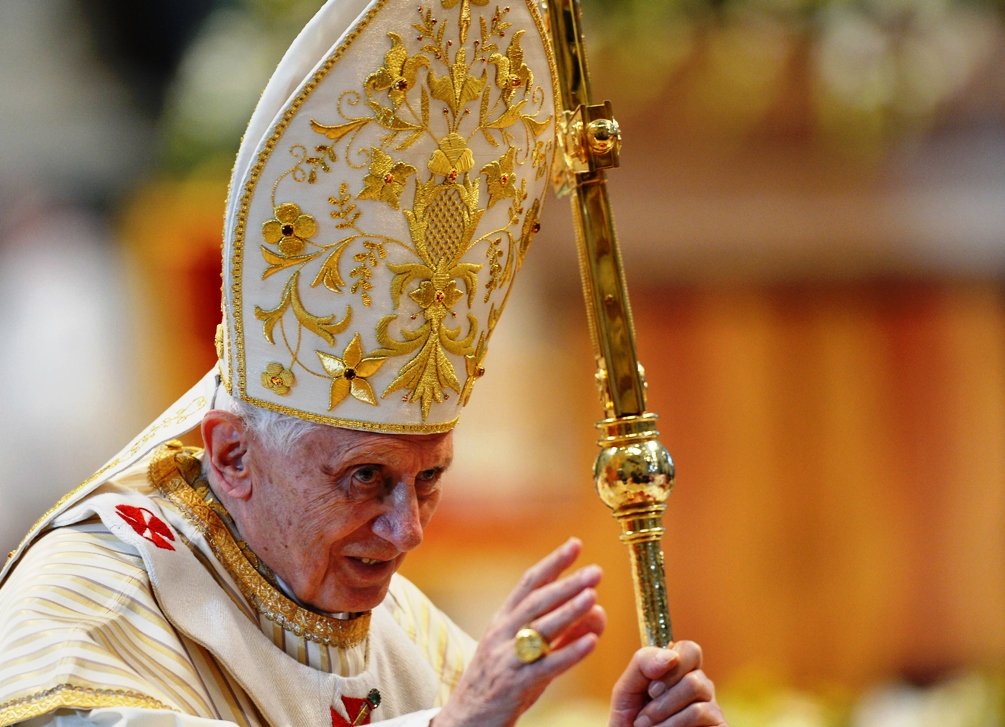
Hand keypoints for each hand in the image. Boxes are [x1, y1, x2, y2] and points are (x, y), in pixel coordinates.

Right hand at [434, 538, 606, 726]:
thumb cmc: (501, 682)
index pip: (529, 583)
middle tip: (595, 570)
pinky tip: (591, 642)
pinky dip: (569, 653)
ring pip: (539, 629)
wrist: (465, 721)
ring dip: (568, 611)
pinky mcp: (514, 685)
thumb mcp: (530, 652)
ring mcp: (506, 658)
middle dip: (566, 584)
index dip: (553, 563)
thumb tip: (599, 610)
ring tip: (593, 596)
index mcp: (502, 620)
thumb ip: (565, 632)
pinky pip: (545, 666)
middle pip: (536, 602)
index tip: (576, 544)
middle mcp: (501, 634)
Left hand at [609, 642, 726, 726]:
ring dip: (663, 709)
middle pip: (694, 669)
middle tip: (647, 707)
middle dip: (664, 689)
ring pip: (695, 686)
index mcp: (679, 674)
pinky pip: (700, 711)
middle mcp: (699, 688)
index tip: (651, 686)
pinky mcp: (718, 726)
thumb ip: (643, 664)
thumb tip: (670, 655)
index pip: (689, 650)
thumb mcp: (627, 689)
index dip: (672, 661)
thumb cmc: (631, 722)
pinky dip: (673, 724)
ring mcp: (710, 708)